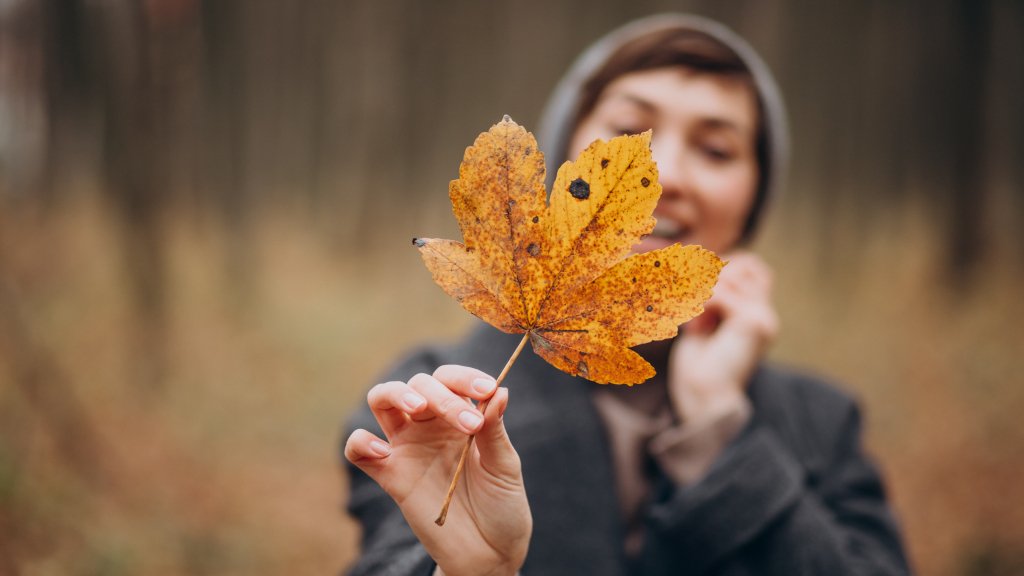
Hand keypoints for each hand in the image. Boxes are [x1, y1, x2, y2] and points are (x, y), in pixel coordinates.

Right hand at [344, 365, 531, 575]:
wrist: (488, 553)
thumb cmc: (502, 505)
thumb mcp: (504, 466)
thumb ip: (495, 429)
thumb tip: (499, 389)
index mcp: (461, 415)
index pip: (451, 380)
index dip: (464, 378)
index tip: (485, 390)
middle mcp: (430, 425)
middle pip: (418, 384)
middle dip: (441, 395)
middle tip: (468, 424)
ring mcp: (408, 448)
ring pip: (382, 399)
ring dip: (395, 394)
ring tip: (417, 408)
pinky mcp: (390, 476)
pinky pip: (358, 450)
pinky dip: (361, 442)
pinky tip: (384, 452)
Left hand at [668, 252, 778, 424]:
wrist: (703, 399)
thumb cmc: (698, 367)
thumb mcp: (703, 324)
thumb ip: (710, 297)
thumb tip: (702, 263)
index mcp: (757, 315)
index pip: (752, 265)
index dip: (723, 265)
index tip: (696, 287)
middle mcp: (765, 315)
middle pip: (746, 263)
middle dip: (712, 274)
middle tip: (690, 300)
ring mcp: (763, 318)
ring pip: (733, 275)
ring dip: (703, 290)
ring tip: (690, 316)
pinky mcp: (753, 323)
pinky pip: (723, 292)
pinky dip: (701, 301)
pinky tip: (694, 323)